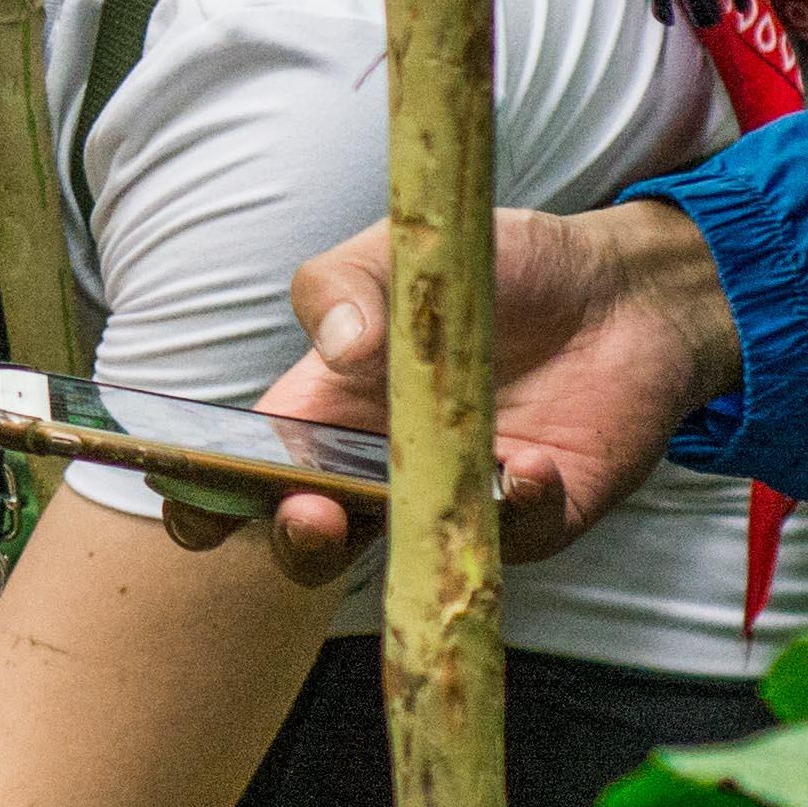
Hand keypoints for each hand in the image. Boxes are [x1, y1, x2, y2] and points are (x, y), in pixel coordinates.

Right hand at [151, 198, 744, 586]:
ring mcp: (453, 501)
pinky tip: (526, 466)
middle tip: (306, 512)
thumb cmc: (492, 269)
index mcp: (323, 409)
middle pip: (312, 540)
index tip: (189, 495)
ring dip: (398, 543)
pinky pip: (513, 536)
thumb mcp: (402, 248)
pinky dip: (513, 509)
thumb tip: (335, 344)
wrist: (618, 291)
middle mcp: (378, 470)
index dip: (205, 497)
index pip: (245, 471)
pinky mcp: (535, 518)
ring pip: (405, 558)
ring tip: (393, 502)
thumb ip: (347, 281)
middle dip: (296, 542)